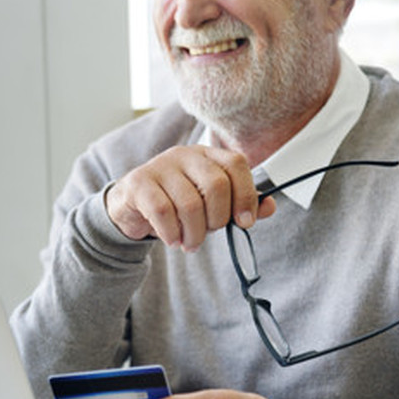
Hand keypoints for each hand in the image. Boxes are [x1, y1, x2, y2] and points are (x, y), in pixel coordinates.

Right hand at [104, 145, 274, 251]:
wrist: (130, 206)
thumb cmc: (175, 204)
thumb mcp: (209, 204)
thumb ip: (238, 204)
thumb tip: (269, 206)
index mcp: (206, 156)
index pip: (236, 164)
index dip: (246, 194)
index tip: (244, 222)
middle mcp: (184, 155)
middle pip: (216, 184)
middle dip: (217, 219)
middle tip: (208, 233)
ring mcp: (160, 166)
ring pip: (190, 203)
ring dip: (193, 233)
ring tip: (189, 243)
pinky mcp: (138, 183)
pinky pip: (162, 211)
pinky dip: (172, 232)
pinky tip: (172, 239)